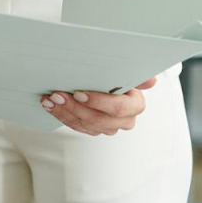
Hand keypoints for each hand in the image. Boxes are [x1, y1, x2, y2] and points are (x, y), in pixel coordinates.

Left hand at [40, 77, 156, 135]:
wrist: (109, 82)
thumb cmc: (119, 74)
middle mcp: (126, 120)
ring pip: (85, 125)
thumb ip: (136, 76)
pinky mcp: (95, 130)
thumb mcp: (127, 72)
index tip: (79, 93)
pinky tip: (51, 106)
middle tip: (57, 95)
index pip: (118, 108)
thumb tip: (152, 81)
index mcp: (135, 104)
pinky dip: (63, 116)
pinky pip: (78, 127)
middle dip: (75, 107)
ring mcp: (109, 127)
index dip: (98, 102)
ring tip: (50, 99)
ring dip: (65, 112)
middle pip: (98, 119)